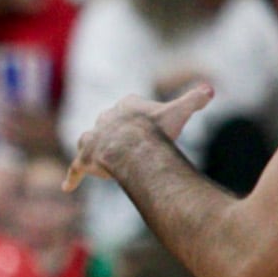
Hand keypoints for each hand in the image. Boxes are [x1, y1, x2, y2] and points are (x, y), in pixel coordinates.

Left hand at [69, 84, 212, 189]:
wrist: (130, 146)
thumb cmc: (154, 130)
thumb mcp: (178, 112)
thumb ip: (193, 100)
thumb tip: (211, 89)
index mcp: (126, 105)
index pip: (130, 104)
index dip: (138, 112)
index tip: (146, 120)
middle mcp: (105, 119)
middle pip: (108, 123)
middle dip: (114, 131)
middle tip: (125, 144)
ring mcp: (92, 139)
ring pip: (88, 141)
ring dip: (92, 147)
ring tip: (97, 157)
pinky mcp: (84, 159)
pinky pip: (76, 168)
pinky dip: (72, 177)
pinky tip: (66, 187)